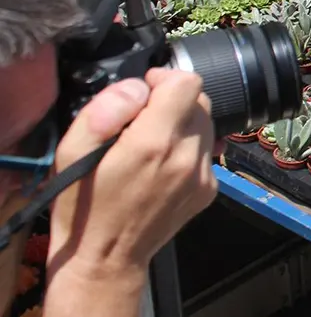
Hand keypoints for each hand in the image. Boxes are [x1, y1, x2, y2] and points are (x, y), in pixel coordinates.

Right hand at [46, 69, 217, 288]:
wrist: (105, 259)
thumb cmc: (82, 206)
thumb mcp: (73, 151)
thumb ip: (106, 109)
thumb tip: (139, 87)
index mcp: (154, 143)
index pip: (188, 83)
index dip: (164, 78)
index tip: (144, 91)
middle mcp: (187, 157)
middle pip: (201, 100)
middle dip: (173, 100)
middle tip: (142, 119)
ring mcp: (203, 176)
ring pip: (206, 124)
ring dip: (183, 123)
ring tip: (151, 143)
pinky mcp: (209, 189)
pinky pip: (207, 150)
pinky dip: (189, 147)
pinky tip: (162, 164)